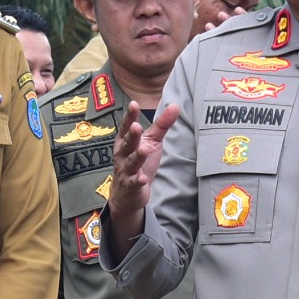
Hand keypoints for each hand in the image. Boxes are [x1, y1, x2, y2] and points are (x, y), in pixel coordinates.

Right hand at [105, 103, 181, 240]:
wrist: (127, 193)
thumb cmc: (139, 162)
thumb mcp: (151, 142)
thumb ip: (161, 125)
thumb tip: (175, 105)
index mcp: (125, 142)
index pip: (127, 127)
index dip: (130, 117)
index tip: (133, 104)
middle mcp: (122, 155)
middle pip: (127, 143)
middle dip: (131, 135)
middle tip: (136, 127)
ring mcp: (125, 171)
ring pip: (131, 162)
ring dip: (137, 156)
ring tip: (144, 149)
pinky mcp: (130, 186)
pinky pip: (134, 183)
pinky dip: (138, 180)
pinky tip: (143, 179)